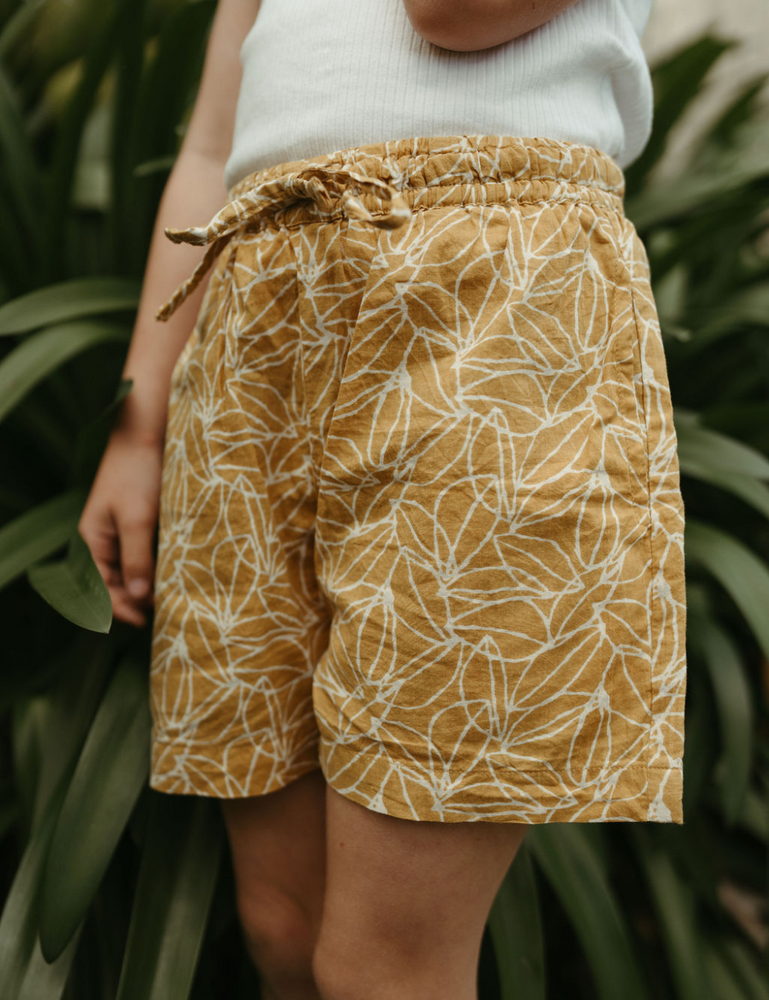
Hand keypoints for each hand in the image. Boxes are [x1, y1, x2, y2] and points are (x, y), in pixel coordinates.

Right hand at [79, 428, 163, 627]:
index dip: (121, 609)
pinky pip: (147, 554)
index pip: (100, 589)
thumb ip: (136, 559)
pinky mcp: (143, 522)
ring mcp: (124, 531)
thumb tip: (139, 599)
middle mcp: (105, 540)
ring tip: (174, 600)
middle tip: (166, 614)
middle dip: (137, 601)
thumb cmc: (138, 473)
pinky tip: (177, 575)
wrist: (149, 432)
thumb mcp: (137, 519)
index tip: (146, 622)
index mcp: (93, 541)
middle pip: (116, 583)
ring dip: (149, 586)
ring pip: (133, 570)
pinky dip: (158, 567)